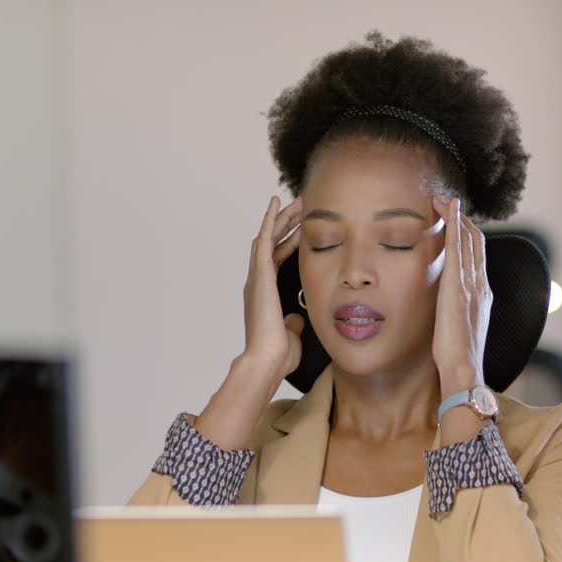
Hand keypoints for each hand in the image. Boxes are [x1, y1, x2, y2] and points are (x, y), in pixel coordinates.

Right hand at [242, 195, 304, 380]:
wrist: (268, 360)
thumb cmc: (279, 354)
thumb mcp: (291, 332)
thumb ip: (292, 322)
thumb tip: (296, 319)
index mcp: (266, 293)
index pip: (279, 258)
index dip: (291, 241)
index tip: (304, 228)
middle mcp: (258, 282)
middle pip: (273, 243)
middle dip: (287, 224)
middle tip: (302, 206)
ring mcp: (257, 277)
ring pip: (269, 237)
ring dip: (282, 218)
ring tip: (297, 201)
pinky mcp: (259, 275)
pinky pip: (264, 240)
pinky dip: (269, 220)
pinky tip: (276, 203)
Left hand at [430, 195, 490, 393]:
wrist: (464, 370)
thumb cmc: (458, 359)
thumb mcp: (460, 330)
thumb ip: (458, 313)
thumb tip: (448, 310)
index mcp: (482, 294)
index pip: (477, 256)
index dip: (467, 235)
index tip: (455, 222)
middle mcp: (481, 284)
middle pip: (475, 241)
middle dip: (461, 219)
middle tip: (446, 202)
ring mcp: (471, 283)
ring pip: (467, 239)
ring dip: (455, 216)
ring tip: (442, 199)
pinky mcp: (458, 285)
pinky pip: (457, 246)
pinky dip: (453, 224)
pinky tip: (447, 209)